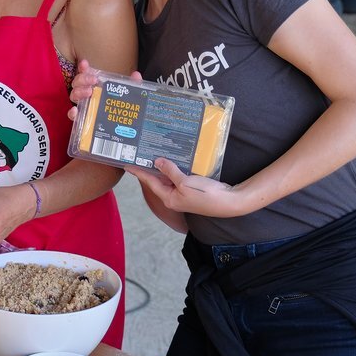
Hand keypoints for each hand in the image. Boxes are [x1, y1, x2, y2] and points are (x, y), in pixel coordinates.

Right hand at [68, 59, 142, 120]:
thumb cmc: (121, 107)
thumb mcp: (128, 95)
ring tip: (89, 92)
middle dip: (83, 78)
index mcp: (96, 85)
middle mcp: (87, 94)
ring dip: (78, 92)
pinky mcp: (82, 120)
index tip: (85, 63)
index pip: (86, 73)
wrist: (121, 128)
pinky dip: (71, 113)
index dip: (83, 68)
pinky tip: (76, 111)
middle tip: (93, 80)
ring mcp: (84, 106)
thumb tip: (136, 75)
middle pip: (78, 82)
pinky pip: (72, 116)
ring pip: (74, 96)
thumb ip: (132, 85)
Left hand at [128, 157, 242, 218]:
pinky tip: (173, 159)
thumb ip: (171, 171)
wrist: (229, 202)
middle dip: (149, 168)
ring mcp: (183, 193)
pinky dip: (175, 168)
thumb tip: (157, 162)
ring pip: (168, 178)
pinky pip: (179, 177)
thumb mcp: (185, 182)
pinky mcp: (192, 189)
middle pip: (157, 180)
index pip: (150, 182)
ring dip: (162, 167)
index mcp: (169, 197)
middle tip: (139, 154)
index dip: (138, 172)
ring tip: (153, 153)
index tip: (126, 164)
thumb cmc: (206, 195)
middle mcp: (174, 196)